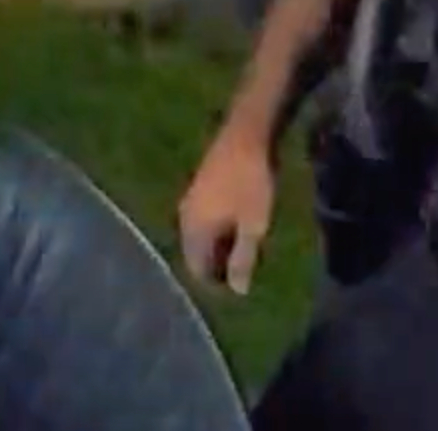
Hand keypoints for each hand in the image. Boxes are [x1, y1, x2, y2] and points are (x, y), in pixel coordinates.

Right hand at [179, 116, 274, 294]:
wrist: (246, 133)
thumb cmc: (252, 182)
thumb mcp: (253, 226)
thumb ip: (243, 259)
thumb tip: (238, 290)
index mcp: (193, 230)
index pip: (197, 271)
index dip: (218, 284)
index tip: (242, 284)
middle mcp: (184, 217)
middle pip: (196, 255)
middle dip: (219, 266)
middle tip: (247, 268)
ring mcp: (189, 200)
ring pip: (200, 237)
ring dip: (220, 248)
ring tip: (247, 250)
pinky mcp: (198, 188)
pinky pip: (204, 221)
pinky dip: (219, 231)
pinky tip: (239, 228)